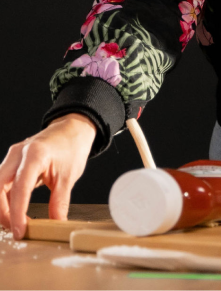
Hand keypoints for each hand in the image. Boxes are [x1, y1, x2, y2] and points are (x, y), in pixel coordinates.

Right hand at [0, 113, 95, 238]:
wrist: (72, 129)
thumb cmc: (71, 148)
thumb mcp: (69, 176)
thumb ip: (60, 202)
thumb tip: (55, 225)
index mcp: (34, 154)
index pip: (20, 188)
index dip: (17, 213)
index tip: (20, 232)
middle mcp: (18, 154)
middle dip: (2, 212)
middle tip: (16, 229)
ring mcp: (13, 157)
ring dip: (2, 207)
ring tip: (16, 223)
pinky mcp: (12, 162)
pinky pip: (2, 184)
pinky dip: (5, 200)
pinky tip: (16, 212)